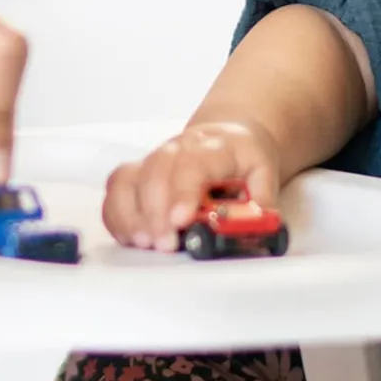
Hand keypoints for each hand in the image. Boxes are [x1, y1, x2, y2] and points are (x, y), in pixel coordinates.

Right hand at [103, 119, 281, 250]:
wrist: (228, 137)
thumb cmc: (243, 159)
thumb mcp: (264, 173)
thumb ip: (260, 200)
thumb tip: (254, 224)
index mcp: (214, 147)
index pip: (193, 165)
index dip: (183, 192)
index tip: (179, 220)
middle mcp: (179, 148)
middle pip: (156, 173)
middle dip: (157, 213)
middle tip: (166, 243)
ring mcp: (155, 159)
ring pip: (129, 179)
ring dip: (132, 215)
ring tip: (146, 242)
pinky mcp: (138, 173)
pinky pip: (116, 189)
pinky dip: (117, 215)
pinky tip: (132, 235)